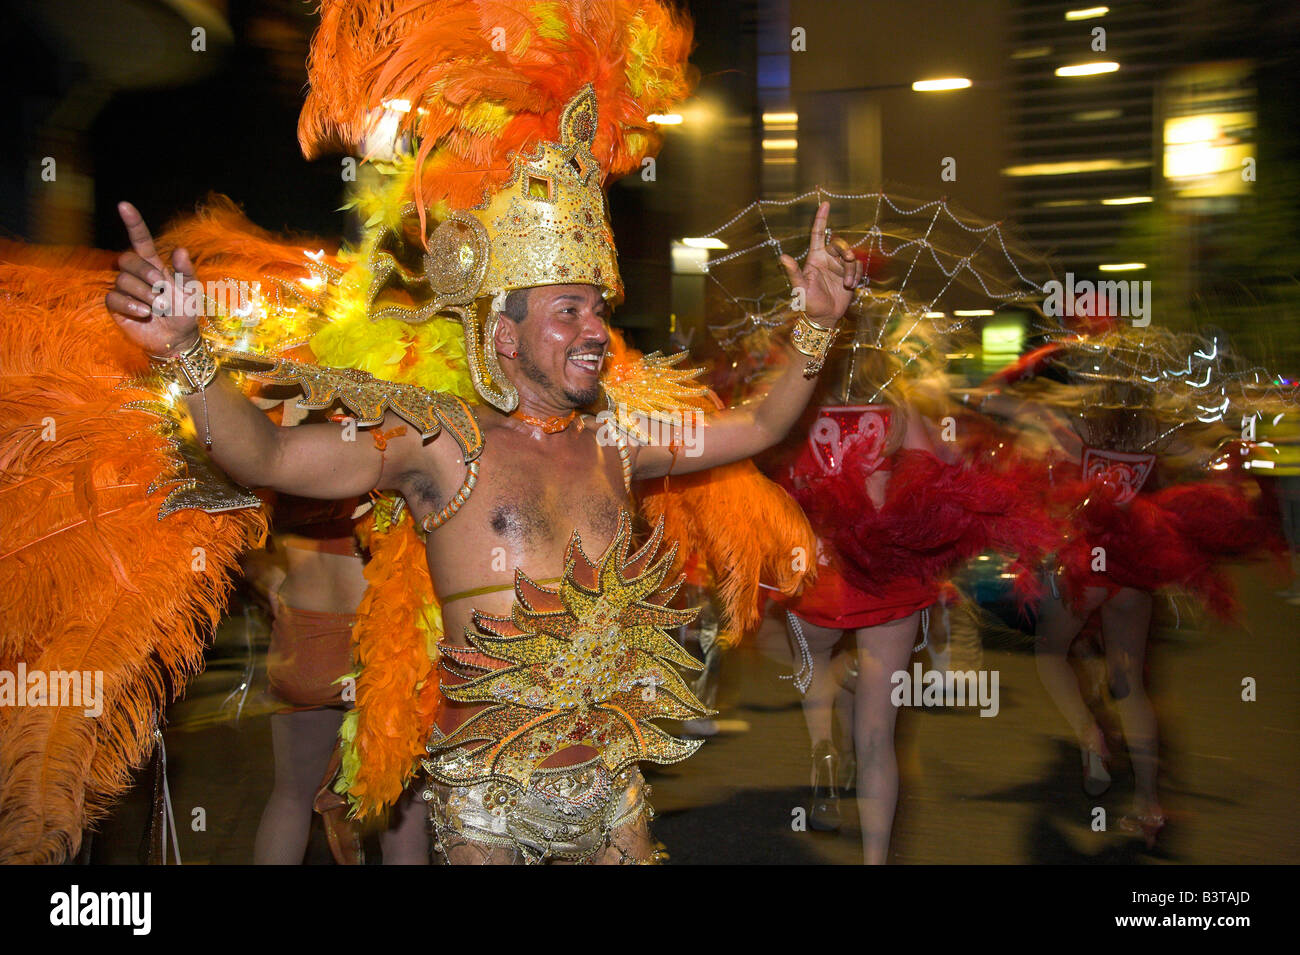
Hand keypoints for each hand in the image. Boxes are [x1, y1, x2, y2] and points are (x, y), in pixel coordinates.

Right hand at [105, 201, 202, 356]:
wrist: (178, 339)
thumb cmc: (185, 312)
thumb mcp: (192, 291)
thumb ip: (186, 271)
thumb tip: (179, 250)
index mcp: (154, 265)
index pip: (140, 239)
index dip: (133, 223)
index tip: (124, 205)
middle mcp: (137, 274)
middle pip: (127, 259)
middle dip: (144, 271)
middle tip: (161, 287)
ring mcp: (125, 289)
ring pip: (123, 280)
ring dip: (144, 295)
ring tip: (158, 308)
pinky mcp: (116, 306)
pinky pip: (114, 298)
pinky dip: (131, 305)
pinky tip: (144, 313)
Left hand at [778, 201, 862, 326]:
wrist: (825, 317)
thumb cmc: (809, 303)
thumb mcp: (800, 288)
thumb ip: (793, 272)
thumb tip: (782, 257)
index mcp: (815, 258)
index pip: (818, 233)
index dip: (821, 219)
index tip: (825, 204)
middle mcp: (827, 259)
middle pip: (839, 244)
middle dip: (846, 249)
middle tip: (848, 259)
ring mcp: (839, 266)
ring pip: (851, 256)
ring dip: (851, 268)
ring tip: (848, 283)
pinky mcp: (849, 274)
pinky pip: (858, 266)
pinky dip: (857, 275)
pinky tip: (851, 286)